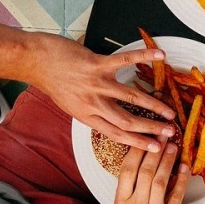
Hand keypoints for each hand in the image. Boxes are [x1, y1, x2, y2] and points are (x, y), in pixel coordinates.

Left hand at [30, 34, 176, 150]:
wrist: (34, 61)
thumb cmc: (53, 82)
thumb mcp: (71, 105)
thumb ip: (92, 112)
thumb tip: (112, 118)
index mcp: (87, 116)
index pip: (117, 134)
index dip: (139, 142)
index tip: (156, 148)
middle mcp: (93, 103)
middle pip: (128, 121)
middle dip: (152, 128)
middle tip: (170, 132)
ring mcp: (96, 83)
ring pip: (131, 97)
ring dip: (153, 105)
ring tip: (170, 111)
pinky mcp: (97, 64)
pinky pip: (124, 61)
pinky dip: (143, 57)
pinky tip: (160, 55)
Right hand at [113, 140, 188, 203]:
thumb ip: (129, 189)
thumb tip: (141, 163)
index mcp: (121, 202)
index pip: (127, 170)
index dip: (137, 151)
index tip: (145, 137)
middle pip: (145, 172)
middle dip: (155, 151)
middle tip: (163, 135)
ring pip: (161, 182)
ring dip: (168, 162)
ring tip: (173, 147)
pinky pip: (176, 197)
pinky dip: (181, 181)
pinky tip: (184, 168)